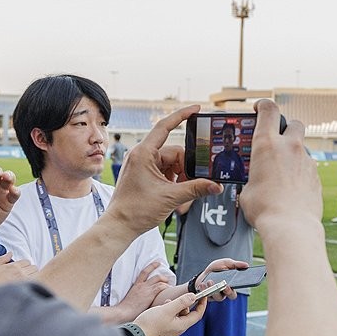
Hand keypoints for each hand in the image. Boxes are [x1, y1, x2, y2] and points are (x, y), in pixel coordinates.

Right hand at [0, 253, 36, 284]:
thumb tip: (10, 253)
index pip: (27, 262)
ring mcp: (24, 281)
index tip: (22, 269)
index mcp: (14, 266)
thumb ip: (3, 258)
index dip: (25, 265)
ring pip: (36, 274)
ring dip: (34, 276)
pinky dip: (35, 283)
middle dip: (30, 270)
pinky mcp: (27, 289)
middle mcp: (20, 272)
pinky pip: (36, 282)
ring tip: (29, 280)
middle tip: (26, 274)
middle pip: (33, 267)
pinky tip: (31, 286)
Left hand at [106, 105, 221, 233]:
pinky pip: (166, 173)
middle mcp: (142, 155)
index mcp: (144, 153)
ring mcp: (143, 165)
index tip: (197, 109)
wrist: (120, 226)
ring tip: (182, 197)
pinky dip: (174, 183)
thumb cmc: (135, 210)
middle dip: (187, 170)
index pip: (165, 126)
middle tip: (194, 185)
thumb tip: (216, 185)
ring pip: (172, 165)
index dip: (182, 115)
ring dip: (181, 179)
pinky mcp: (145, 175)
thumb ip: (196, 189)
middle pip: (175, 153)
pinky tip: (176, 196)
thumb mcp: (171, 197)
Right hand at [115, 260, 168, 320]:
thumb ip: (138, 297)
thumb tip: (143, 301)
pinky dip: (166, 287)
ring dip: (166, 281)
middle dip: (162, 275)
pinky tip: (169, 290)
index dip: (151, 266)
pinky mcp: (150, 294)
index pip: (144, 272)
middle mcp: (141, 285)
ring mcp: (146, 289)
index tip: (157, 263)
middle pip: (154, 275)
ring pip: (159, 279)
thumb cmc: (126, 310)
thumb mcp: (131, 299)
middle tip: (167, 278)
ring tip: (169, 286)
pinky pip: (161, 286)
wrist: (123, 312)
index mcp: (136, 285)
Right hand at [134, 293, 206, 335]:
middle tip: (176, 298)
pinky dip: (167, 311)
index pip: (197, 314)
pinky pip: (169, 318)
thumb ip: (181, 302)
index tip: (203, 295)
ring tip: (165, 304)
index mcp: (182, 325)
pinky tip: (160, 309)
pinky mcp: (163, 329)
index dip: (202, 304)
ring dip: (174, 307)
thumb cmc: (149, 325)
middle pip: (187, 314)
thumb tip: (193, 297)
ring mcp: (170, 329)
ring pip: (177, 315)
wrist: (135, 335)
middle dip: (183, 304)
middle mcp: (177, 329)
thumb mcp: (167, 310)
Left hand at [193, 258, 249, 301]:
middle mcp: (225, 293)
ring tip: (210, 281)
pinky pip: (206, 295)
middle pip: (230, 295)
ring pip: (217, 296)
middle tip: (226, 285)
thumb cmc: (216, 269)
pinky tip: (202, 284)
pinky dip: (204, 289)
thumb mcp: (225, 263)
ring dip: (214, 288)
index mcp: (232, 286)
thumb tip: (246, 265)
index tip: (239, 283)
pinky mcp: (207, 296)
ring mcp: (216, 295)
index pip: (240, 288)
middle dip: (228, 291)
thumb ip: (235, 264)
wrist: (204, 273)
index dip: (240, 288)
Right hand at [239, 99, 318, 234]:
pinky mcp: (316, 175)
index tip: (259, 109)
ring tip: (283, 172)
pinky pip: (308, 166)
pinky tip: (292, 188)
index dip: (263, 105)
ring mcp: (306, 160)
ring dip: (294, 154)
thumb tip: (256, 183)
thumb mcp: (246, 189)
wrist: (290, 226)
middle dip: (286, 127)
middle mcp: (290, 147)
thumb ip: (252, 177)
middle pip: (293, 123)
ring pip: (302, 147)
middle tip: (277, 140)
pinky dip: (301, 172)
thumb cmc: (264, 208)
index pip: (268, 109)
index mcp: (267, 144)